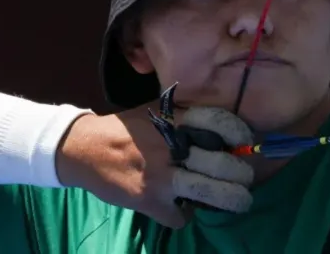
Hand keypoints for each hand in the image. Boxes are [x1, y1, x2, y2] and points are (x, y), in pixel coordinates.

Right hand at [56, 101, 254, 228]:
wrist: (84, 149)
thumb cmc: (124, 129)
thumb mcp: (155, 111)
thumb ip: (185, 117)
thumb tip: (225, 131)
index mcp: (173, 120)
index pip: (218, 121)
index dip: (239, 134)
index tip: (245, 143)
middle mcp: (170, 146)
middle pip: (223, 163)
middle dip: (242, 175)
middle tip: (243, 179)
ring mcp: (160, 175)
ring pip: (211, 193)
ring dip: (232, 200)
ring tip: (238, 200)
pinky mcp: (148, 200)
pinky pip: (182, 217)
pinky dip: (185, 215)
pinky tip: (180, 207)